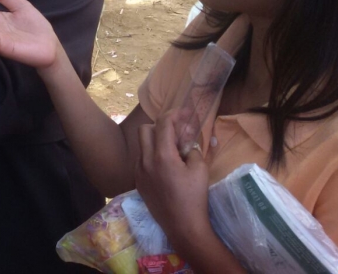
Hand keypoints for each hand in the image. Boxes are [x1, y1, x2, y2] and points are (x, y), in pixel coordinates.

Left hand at [135, 113, 211, 248]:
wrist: (183, 227)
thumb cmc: (195, 198)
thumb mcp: (200, 170)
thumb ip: (193, 149)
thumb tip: (188, 141)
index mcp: (161, 156)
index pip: (163, 124)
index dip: (175, 114)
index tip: (185, 112)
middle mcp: (145, 160)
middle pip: (146, 129)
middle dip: (161, 126)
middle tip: (178, 133)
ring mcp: (138, 171)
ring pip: (142, 145)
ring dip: (155, 141)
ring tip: (174, 150)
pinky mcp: (138, 182)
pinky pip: (141, 160)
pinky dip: (152, 155)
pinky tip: (166, 165)